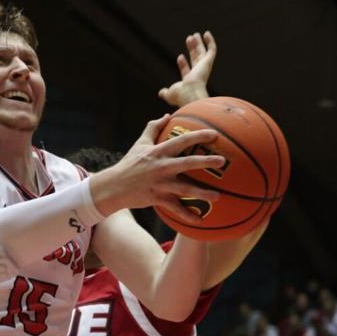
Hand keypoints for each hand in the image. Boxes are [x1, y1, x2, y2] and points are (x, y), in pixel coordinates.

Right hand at [89, 115, 225, 221]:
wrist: (114, 187)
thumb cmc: (129, 164)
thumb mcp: (139, 144)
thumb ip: (153, 128)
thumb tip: (167, 115)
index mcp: (159, 152)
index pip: (182, 140)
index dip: (199, 136)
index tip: (215, 135)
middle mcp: (161, 167)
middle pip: (187, 163)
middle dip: (206, 162)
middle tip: (222, 161)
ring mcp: (160, 184)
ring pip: (185, 189)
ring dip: (202, 194)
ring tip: (218, 197)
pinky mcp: (157, 199)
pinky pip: (175, 209)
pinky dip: (187, 215)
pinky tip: (200, 221)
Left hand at [159, 31, 217, 107]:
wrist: (190, 93)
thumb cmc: (180, 95)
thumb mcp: (170, 94)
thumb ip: (165, 93)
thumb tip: (161, 93)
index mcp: (190, 81)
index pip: (187, 71)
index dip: (183, 64)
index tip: (179, 56)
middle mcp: (198, 74)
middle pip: (196, 59)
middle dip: (192, 50)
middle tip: (189, 39)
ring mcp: (204, 68)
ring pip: (203, 53)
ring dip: (199, 43)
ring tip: (194, 34)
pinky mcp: (208, 62)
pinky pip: (212, 49)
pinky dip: (210, 41)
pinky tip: (206, 33)